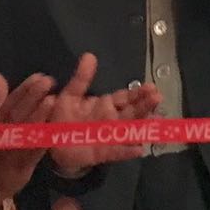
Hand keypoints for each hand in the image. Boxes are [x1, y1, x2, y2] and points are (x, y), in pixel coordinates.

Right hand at [0, 72, 56, 204]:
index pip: (9, 102)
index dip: (24, 89)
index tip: (39, 76)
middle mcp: (2, 133)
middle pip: (17, 113)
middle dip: (32, 96)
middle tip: (48, 81)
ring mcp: (12, 149)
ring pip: (25, 132)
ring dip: (38, 116)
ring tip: (52, 100)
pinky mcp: (22, 165)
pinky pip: (33, 152)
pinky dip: (42, 141)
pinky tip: (54, 130)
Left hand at [46, 52, 163, 174]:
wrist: (52, 143)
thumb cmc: (63, 118)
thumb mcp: (70, 95)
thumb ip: (81, 78)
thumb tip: (90, 55)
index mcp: (106, 105)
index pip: (126, 98)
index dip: (138, 93)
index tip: (151, 87)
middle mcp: (112, 120)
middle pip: (132, 112)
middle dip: (145, 105)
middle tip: (158, 98)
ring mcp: (110, 136)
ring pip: (130, 130)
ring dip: (143, 126)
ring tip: (157, 122)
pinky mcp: (104, 153)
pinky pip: (117, 152)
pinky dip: (127, 151)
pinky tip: (138, 149)